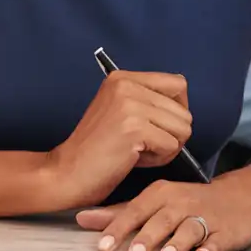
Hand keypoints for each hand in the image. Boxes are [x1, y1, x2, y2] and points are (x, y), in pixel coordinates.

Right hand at [44, 71, 193, 207]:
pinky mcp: (134, 128)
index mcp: (123, 78)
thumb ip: (148, 102)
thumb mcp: (120, 111)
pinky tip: (134, 159)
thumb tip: (184, 108)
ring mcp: (130, 105)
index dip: (177, 109)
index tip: (159, 126)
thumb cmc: (97, 150)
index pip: (177, 84)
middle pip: (184, 110)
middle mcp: (126, 85)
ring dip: (166, 147)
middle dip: (171, 134)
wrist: (66, 172)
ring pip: (182, 128)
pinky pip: (171, 146)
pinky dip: (158, 159)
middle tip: (143, 145)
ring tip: (138, 151)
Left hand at [76, 180, 250, 250]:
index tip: (104, 246)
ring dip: (178, 243)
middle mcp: (182, 203)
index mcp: (161, 194)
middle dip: (147, 237)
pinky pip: (218, 240)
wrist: (239, 198)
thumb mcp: (154, 202)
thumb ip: (119, 213)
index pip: (136, 211)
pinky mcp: (226, 232)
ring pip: (190, 229)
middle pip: (162, 220)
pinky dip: (211, 248)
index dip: (119, 228)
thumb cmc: (188, 202)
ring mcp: (206, 217)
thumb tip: (82, 218)